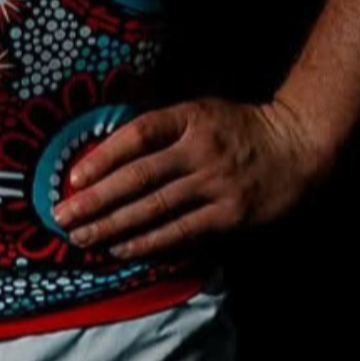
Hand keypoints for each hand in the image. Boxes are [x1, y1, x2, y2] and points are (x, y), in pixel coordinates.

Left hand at [51, 95, 330, 260]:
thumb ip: (163, 129)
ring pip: (156, 209)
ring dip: (114, 226)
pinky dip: (149, 242)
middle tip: (62, 216)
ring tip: (83, 238)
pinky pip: (182, 232)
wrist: (297, 147)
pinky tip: (123, 249)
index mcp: (189, 117)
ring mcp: (216, 184)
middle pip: (139, 178)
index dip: (103, 156)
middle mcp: (200, 149)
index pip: (137, 135)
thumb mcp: (201, 111)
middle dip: (97, 201)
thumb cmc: (238, 127)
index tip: (73, 177)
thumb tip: (109, 150)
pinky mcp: (229, 215)